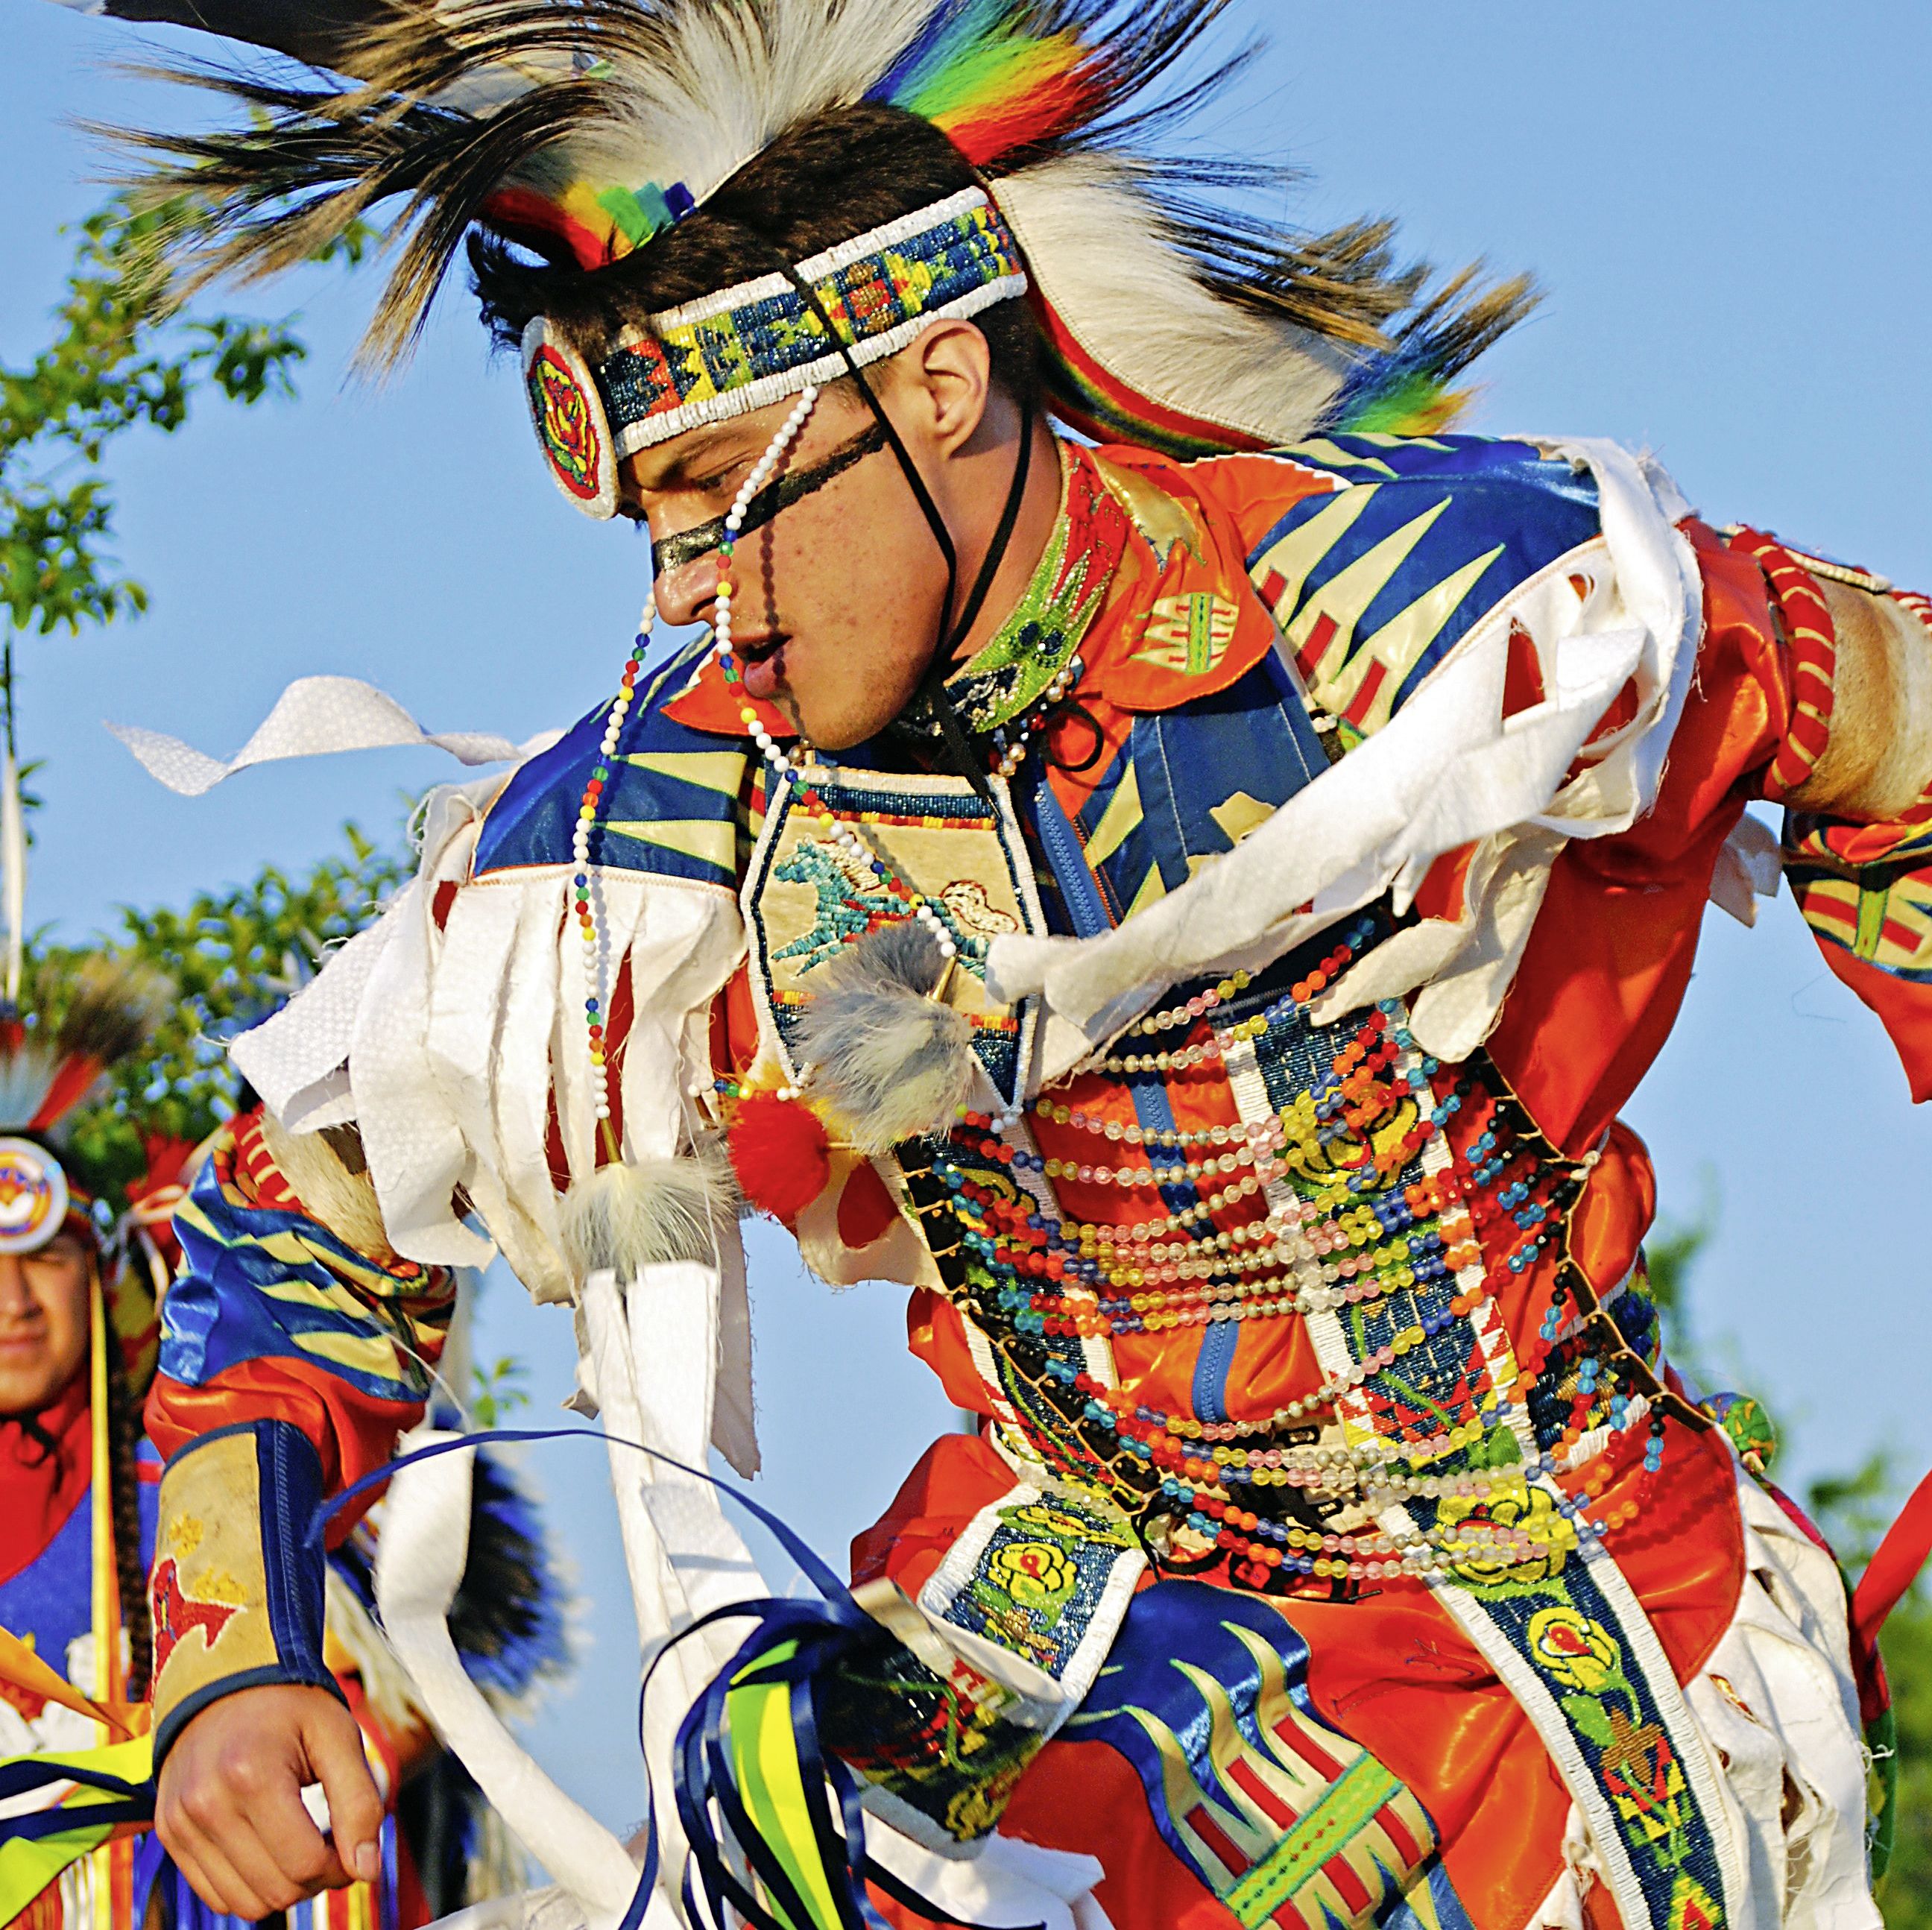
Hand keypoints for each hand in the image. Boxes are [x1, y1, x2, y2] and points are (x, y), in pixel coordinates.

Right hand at [156, 1684, 384, 1916]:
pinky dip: (250, 1885)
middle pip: (276, 1890)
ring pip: (243, 1903)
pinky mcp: (169, 1834)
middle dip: (315, 1878)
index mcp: (252, 1776)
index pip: (305, 1864)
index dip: (341, 1866)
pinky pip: (215, 1894)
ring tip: (301, 1844)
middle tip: (331, 1843)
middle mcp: (206, 1805)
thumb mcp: (338, 1735)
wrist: (224, 1679)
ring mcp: (180, 1823)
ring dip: (283, 1887)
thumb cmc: (290, 1705)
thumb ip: (359, 1803)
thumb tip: (367, 1871)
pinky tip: (269, 1849)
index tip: (351, 1844)